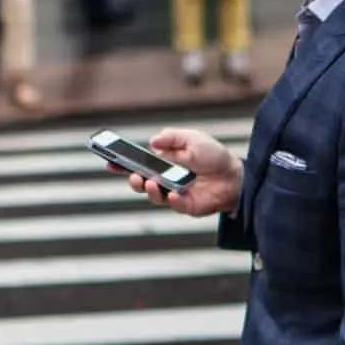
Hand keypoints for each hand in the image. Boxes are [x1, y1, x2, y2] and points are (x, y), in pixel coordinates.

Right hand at [108, 127, 242, 216]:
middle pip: (141, 183)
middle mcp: (165, 180)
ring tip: (151, 183)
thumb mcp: (192, 138)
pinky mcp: (187, 206)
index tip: (109, 161)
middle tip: (132, 175)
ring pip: (154, 197)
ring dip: (150, 191)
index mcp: (162, 163)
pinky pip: (176, 206)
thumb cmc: (213, 155)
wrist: (235, 174)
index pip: (138, 164)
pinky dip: (173, 200)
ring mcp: (175, 194)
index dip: (122, 164)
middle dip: (132, 180)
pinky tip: (175, 194)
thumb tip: (153, 141)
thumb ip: (173, 138)